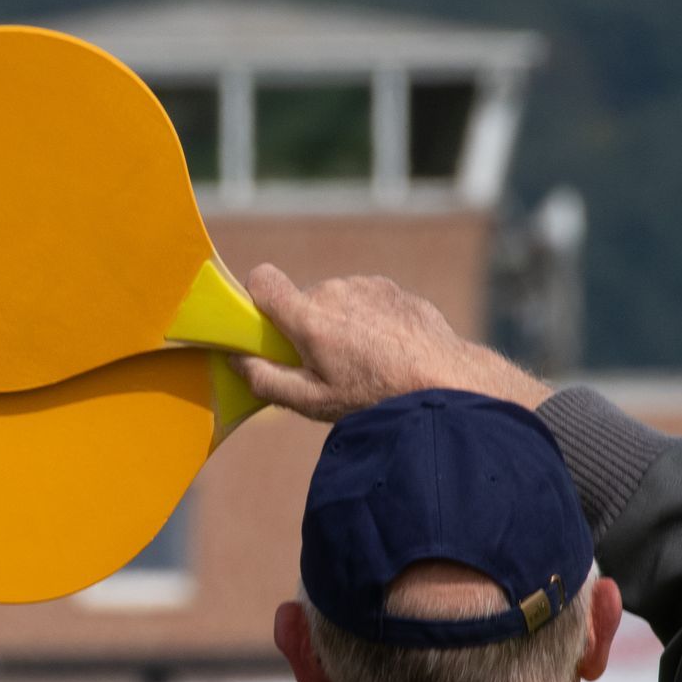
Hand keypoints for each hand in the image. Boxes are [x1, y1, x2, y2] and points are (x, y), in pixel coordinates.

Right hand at [232, 264, 551, 421]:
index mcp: (309, 317)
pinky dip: (370, 321)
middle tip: (326, 365)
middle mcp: (336, 291)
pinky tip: (387, 353)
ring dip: (342, 323)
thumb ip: (266, 380)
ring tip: (363, 363)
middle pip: (305, 300)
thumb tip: (237, 362)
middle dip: (308, 326)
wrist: (444, 384)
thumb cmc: (374, 397)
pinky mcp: (395, 290)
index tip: (268, 325)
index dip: (259, 298)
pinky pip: (369, 301)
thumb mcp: (313, 402)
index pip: (262, 280)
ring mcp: (368, 286)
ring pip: (339, 300)